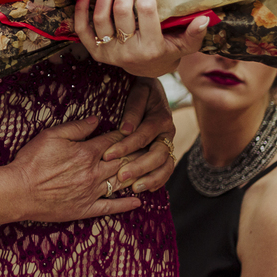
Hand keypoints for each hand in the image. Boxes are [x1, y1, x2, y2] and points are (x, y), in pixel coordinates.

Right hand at [6, 116, 141, 221]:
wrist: (19, 191)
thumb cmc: (32, 161)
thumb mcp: (51, 135)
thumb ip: (76, 128)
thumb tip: (96, 120)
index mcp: (87, 153)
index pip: (113, 141)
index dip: (127, 134)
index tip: (138, 129)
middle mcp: (94, 172)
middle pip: (124, 161)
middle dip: (139, 153)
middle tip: (153, 149)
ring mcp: (91, 192)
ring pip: (121, 182)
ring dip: (137, 176)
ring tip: (150, 171)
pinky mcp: (85, 208)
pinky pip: (110, 207)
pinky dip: (126, 205)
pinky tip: (138, 202)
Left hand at [74, 0, 207, 76]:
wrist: (146, 70)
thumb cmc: (167, 51)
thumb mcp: (185, 45)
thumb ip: (194, 33)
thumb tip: (203, 18)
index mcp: (151, 48)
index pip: (146, 10)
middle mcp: (128, 52)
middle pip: (121, 11)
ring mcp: (109, 53)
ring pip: (101, 16)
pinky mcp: (95, 52)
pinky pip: (82, 29)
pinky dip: (81, 10)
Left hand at [99, 77, 177, 191]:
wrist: (153, 88)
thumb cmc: (141, 87)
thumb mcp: (138, 91)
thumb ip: (133, 108)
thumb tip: (126, 129)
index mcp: (160, 117)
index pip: (143, 135)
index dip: (126, 146)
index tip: (107, 155)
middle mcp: (167, 133)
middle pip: (157, 154)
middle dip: (139, 167)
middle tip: (121, 176)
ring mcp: (168, 143)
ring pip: (166, 165)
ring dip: (151, 178)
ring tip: (134, 187)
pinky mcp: (166, 151)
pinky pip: (167, 169)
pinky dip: (158, 180)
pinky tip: (144, 188)